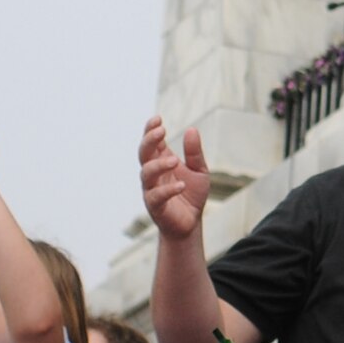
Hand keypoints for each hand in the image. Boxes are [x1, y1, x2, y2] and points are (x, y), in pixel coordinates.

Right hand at [138, 117, 209, 241]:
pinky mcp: (155, 207)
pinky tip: (181, 185)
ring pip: (146, 174)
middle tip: (161, 131)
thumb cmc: (191, 194)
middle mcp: (153, 174)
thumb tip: (192, 129)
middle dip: (149, 141)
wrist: (191, 224)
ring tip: (175, 160)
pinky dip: (168, 190)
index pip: (151, 142)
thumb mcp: (199, 170)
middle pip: (143, 154)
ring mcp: (152, 190)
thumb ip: (195, 152)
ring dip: (158, 165)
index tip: (158, 119)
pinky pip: (156, 197)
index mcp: (162, 161)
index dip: (150, 130)